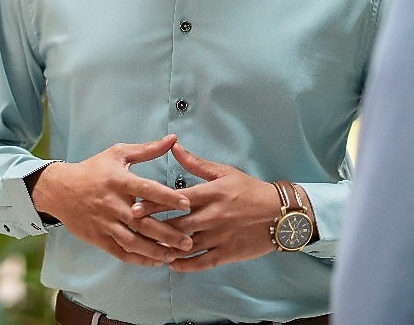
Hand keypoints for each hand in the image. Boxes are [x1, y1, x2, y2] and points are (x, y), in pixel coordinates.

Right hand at [27, 134, 192, 266]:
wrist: (59, 190)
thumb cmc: (92, 170)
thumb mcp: (117, 154)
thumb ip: (147, 149)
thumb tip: (173, 139)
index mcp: (119, 182)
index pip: (147, 190)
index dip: (168, 197)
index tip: (187, 204)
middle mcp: (113, 204)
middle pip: (144, 223)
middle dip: (168, 234)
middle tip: (189, 240)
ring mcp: (105, 224)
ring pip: (134, 242)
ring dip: (156, 251)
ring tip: (175, 255)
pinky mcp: (99, 238)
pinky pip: (121, 252)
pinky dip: (139, 259)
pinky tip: (155, 261)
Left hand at [131, 142, 279, 271]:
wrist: (280, 213)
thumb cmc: (250, 190)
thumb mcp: (224, 172)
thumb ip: (196, 164)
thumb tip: (174, 148)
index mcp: (211, 194)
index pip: (177, 200)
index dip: (154, 204)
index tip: (134, 207)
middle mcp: (213, 216)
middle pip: (178, 224)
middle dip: (153, 228)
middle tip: (133, 230)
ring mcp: (220, 236)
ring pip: (187, 245)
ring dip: (166, 248)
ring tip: (147, 248)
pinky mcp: (227, 253)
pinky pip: (201, 262)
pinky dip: (184, 265)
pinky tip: (171, 264)